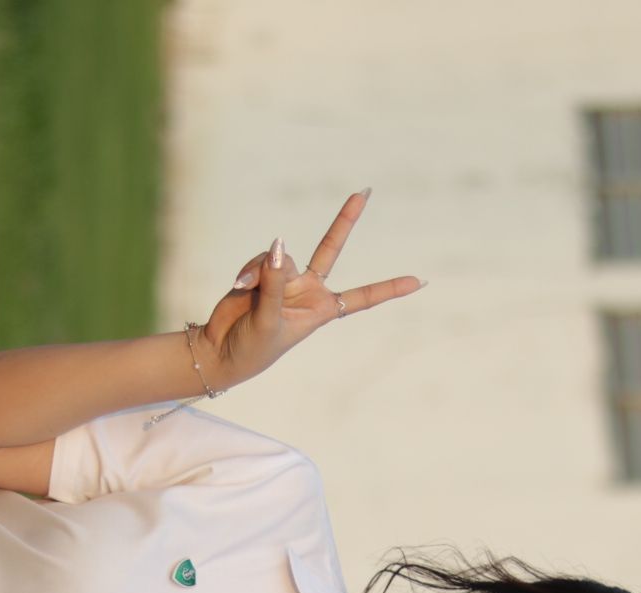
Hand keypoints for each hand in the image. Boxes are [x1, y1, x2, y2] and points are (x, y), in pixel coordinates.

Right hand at [197, 189, 422, 387]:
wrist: (220, 352)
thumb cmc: (254, 347)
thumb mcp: (270, 319)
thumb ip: (276, 281)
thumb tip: (278, 244)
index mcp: (322, 310)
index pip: (362, 298)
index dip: (389, 289)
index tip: (419, 282)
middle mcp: (308, 290)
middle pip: (331, 249)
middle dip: (345, 220)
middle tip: (364, 192)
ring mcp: (286, 280)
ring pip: (281, 257)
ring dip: (262, 271)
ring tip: (247, 291)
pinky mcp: (262, 273)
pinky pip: (261, 259)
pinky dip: (249, 270)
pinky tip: (238, 286)